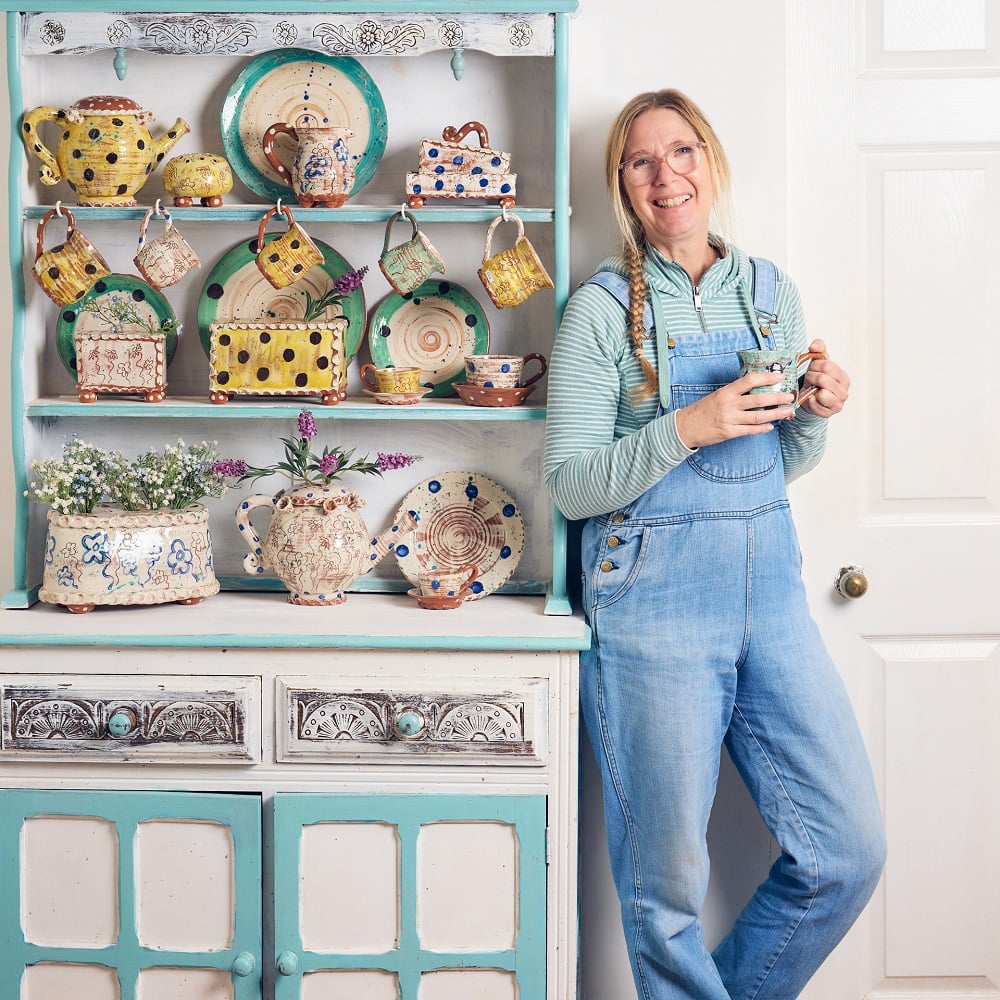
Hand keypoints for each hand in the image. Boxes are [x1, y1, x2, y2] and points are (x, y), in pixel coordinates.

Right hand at [674, 372, 793, 448]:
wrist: (685, 427)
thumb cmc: (701, 410)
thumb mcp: (717, 395)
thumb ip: (735, 393)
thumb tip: (756, 389)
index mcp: (726, 392)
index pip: (750, 380)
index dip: (767, 378)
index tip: (780, 377)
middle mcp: (728, 404)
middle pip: (759, 399)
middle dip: (777, 398)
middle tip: (790, 396)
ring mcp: (729, 419)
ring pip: (758, 416)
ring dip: (776, 414)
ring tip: (787, 411)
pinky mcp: (729, 433)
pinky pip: (750, 430)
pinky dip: (762, 428)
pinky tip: (771, 426)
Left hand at [797, 339, 849, 417]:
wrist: (810, 398)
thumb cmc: (816, 380)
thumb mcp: (818, 362)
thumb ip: (819, 349)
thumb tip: (814, 346)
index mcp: (843, 377)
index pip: (827, 366)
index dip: (815, 366)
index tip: (812, 369)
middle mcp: (844, 391)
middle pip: (823, 378)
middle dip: (811, 377)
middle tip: (809, 379)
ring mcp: (838, 403)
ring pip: (821, 392)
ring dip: (810, 389)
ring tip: (810, 388)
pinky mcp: (828, 413)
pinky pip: (816, 404)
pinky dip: (809, 400)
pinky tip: (810, 398)